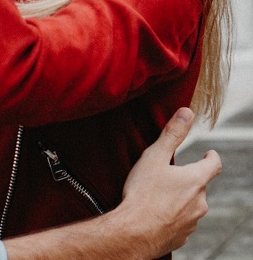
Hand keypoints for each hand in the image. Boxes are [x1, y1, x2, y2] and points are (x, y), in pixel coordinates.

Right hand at [120, 107, 220, 256]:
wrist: (134, 232)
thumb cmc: (143, 193)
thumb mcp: (154, 157)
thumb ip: (172, 134)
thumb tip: (187, 112)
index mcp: (196, 180)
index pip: (213, 165)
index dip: (211, 157)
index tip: (208, 153)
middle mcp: (200, 202)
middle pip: (199, 186)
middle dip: (188, 179)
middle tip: (169, 175)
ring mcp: (192, 222)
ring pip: (190, 205)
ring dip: (180, 199)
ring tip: (158, 196)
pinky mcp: (181, 237)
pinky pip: (180, 222)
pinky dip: (172, 216)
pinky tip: (155, 214)